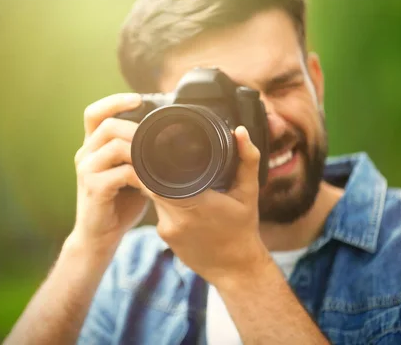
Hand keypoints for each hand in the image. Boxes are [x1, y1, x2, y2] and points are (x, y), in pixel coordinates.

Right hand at [69, 93, 149, 253]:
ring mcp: (86, 170)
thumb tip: (168, 139)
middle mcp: (85, 154)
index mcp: (92, 147)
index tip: (138, 98)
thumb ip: (139, 155)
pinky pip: (120, 172)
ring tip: (157, 161)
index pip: (94, 113)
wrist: (99, 237)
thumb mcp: (129, 173)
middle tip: (156, 138)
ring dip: (140, 151)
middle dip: (135, 128)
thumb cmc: (118, 204)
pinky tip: (151, 183)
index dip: (114, 101)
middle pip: (107, 125)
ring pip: (114, 146)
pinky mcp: (93, 188)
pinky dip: (141, 176)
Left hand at [149, 126, 270, 284]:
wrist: (236, 269)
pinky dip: (165, 201)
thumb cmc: (243, 228)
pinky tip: (178, 197)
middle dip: (155, 168)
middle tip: (163, 153)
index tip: (158, 145)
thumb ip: (246, 160)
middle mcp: (176, 218)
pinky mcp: (164, 237)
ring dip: (160, 184)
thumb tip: (240, 131)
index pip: (158, 176)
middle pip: (151, 183)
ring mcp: (167, 230)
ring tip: (174, 174)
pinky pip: (158, 210)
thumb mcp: (249, 192)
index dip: (152, 159)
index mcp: (195, 203)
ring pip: (152, 196)